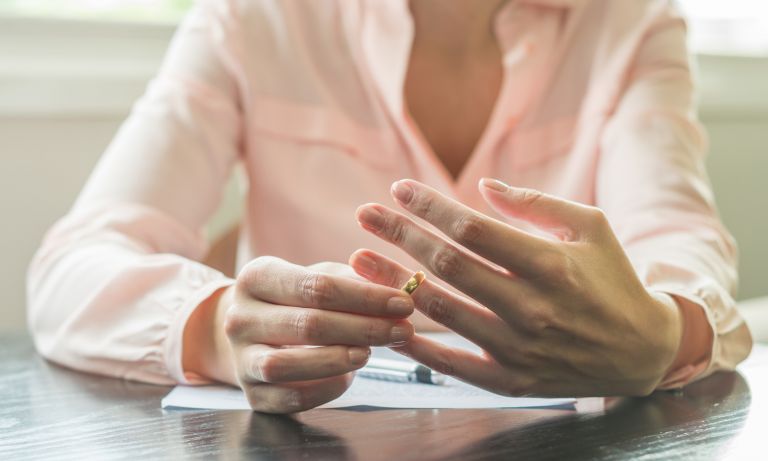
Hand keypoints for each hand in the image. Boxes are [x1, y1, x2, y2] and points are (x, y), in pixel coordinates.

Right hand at [187, 257, 414, 412]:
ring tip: (370, 353)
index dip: (365, 297)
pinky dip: (324, 389)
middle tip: (402, 330)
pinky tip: (348, 377)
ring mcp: (241, 358)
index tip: (403, 303)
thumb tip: (395, 290)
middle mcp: (239, 317)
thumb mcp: (316, 276)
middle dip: (363, 328)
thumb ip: (353, 281)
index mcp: (255, 277)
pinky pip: (289, 398)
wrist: (249, 331)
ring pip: (286, 366)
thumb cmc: (294, 299)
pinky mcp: (251, 394)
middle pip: (307, 325)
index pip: (316, 287)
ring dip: (336, 360)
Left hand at [350, 178, 682, 396]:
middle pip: (448, 265)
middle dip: (400, 235)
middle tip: (364, 215)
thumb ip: (535, 205)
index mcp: (550, 264)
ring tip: (358, 259)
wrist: (643, 351)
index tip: (398, 190)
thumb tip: (481, 187)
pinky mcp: (512, 381)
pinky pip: (453, 365)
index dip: (430, 207)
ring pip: (441, 311)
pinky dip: (416, 345)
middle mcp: (532, 307)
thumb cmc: (613, 279)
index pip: (473, 229)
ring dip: (393, 282)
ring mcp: (519, 349)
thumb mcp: (591, 227)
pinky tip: (387, 323)